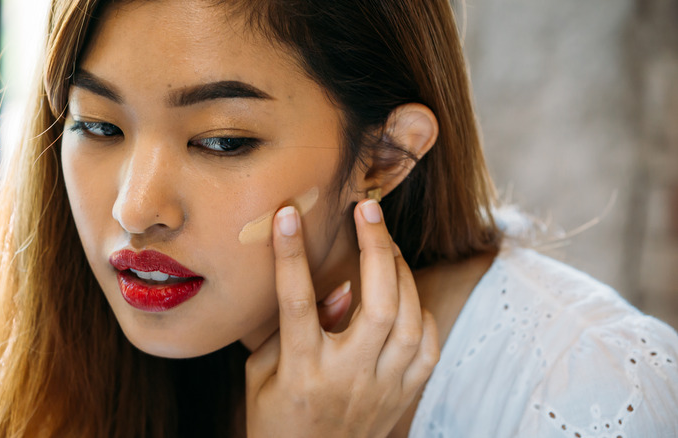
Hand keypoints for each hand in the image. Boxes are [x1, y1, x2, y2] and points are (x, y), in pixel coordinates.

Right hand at [245, 199, 439, 437]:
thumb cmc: (274, 420)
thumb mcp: (260, 375)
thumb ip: (289, 330)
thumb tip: (338, 288)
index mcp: (301, 370)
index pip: (297, 301)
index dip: (291, 254)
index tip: (288, 214)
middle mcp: (346, 376)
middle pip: (377, 305)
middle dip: (377, 247)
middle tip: (368, 210)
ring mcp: (380, 388)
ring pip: (410, 321)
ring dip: (402, 273)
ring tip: (386, 244)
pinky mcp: (402, 396)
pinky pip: (427, 349)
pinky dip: (421, 314)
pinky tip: (406, 297)